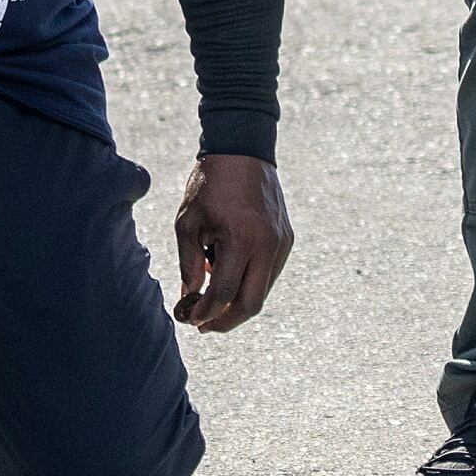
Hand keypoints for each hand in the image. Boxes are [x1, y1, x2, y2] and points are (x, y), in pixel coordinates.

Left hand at [170, 154, 293, 333]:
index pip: (224, 294)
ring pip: (262, 292)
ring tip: (213, 299)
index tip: (189, 318)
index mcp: (241, 239)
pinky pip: (270, 274)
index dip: (205, 312)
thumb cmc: (210, 185)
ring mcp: (282, 243)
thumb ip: (189, 264)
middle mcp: (268, 245)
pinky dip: (250, 283)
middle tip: (204, 325)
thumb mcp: (188, 222)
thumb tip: (190, 298)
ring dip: (238, 303)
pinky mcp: (287, 239)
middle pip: (251, 304)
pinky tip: (230, 275)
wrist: (243, 150)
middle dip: (226, 322)